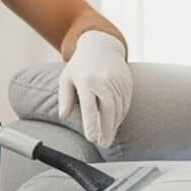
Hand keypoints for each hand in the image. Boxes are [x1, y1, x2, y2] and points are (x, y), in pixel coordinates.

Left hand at [58, 30, 131, 147]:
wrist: (101, 46)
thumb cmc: (80, 65)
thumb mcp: (66, 78)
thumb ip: (65, 98)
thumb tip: (63, 116)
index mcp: (86, 81)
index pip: (89, 106)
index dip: (91, 123)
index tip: (92, 138)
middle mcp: (104, 80)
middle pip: (108, 109)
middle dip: (107, 129)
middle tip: (103, 144)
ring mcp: (117, 80)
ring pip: (119, 108)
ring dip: (114, 124)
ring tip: (107, 137)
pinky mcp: (127, 81)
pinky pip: (126, 102)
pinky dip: (121, 115)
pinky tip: (115, 123)